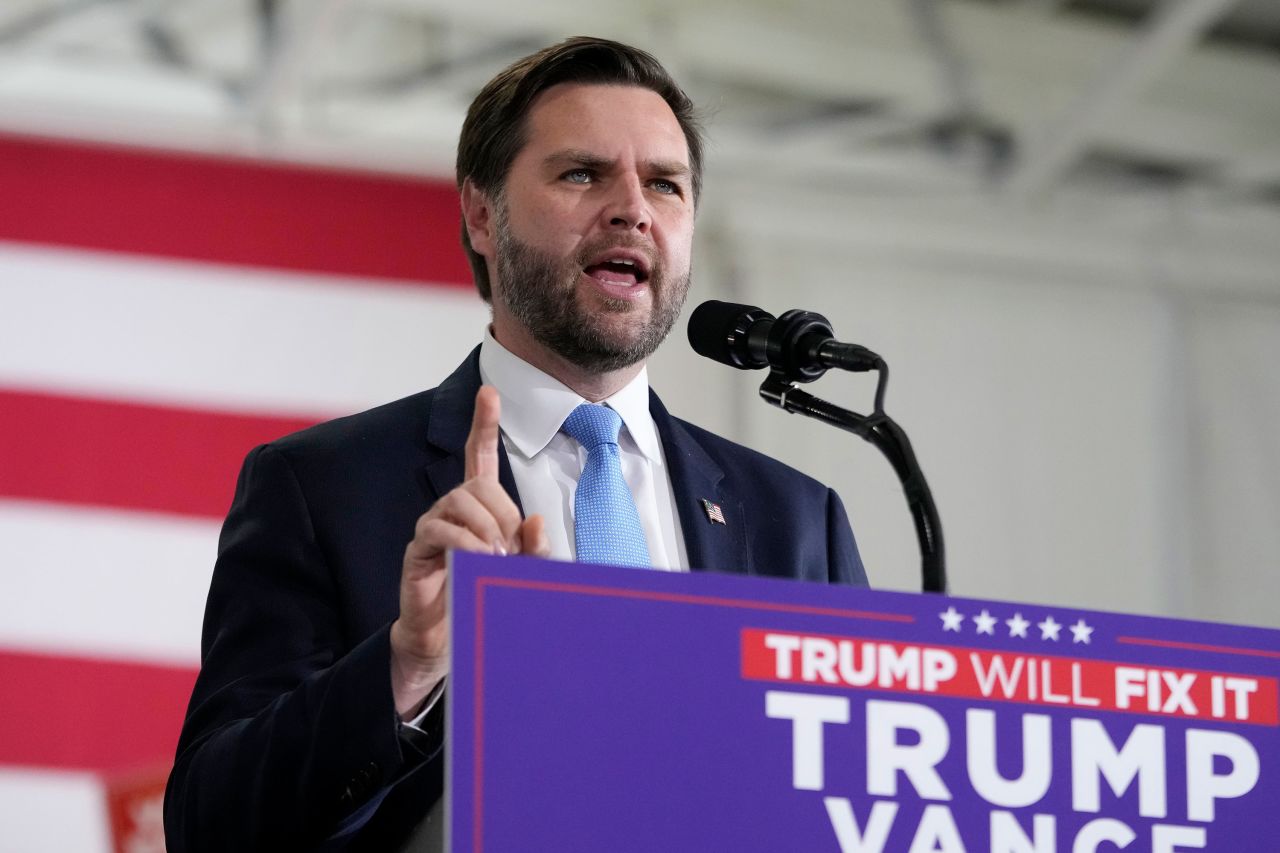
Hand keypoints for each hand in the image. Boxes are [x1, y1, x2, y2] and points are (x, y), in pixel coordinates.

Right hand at [389, 385, 548, 717]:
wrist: (448, 639)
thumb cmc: (485, 598)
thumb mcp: (523, 573)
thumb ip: (535, 549)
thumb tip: (537, 521)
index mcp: (481, 509)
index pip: (481, 459)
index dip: (483, 425)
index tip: (489, 393)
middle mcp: (454, 510)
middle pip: (478, 483)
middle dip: (503, 511)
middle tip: (512, 547)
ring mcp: (434, 526)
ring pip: (460, 500)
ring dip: (486, 526)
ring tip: (496, 557)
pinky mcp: (419, 548)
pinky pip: (439, 529)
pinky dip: (464, 542)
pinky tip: (478, 559)